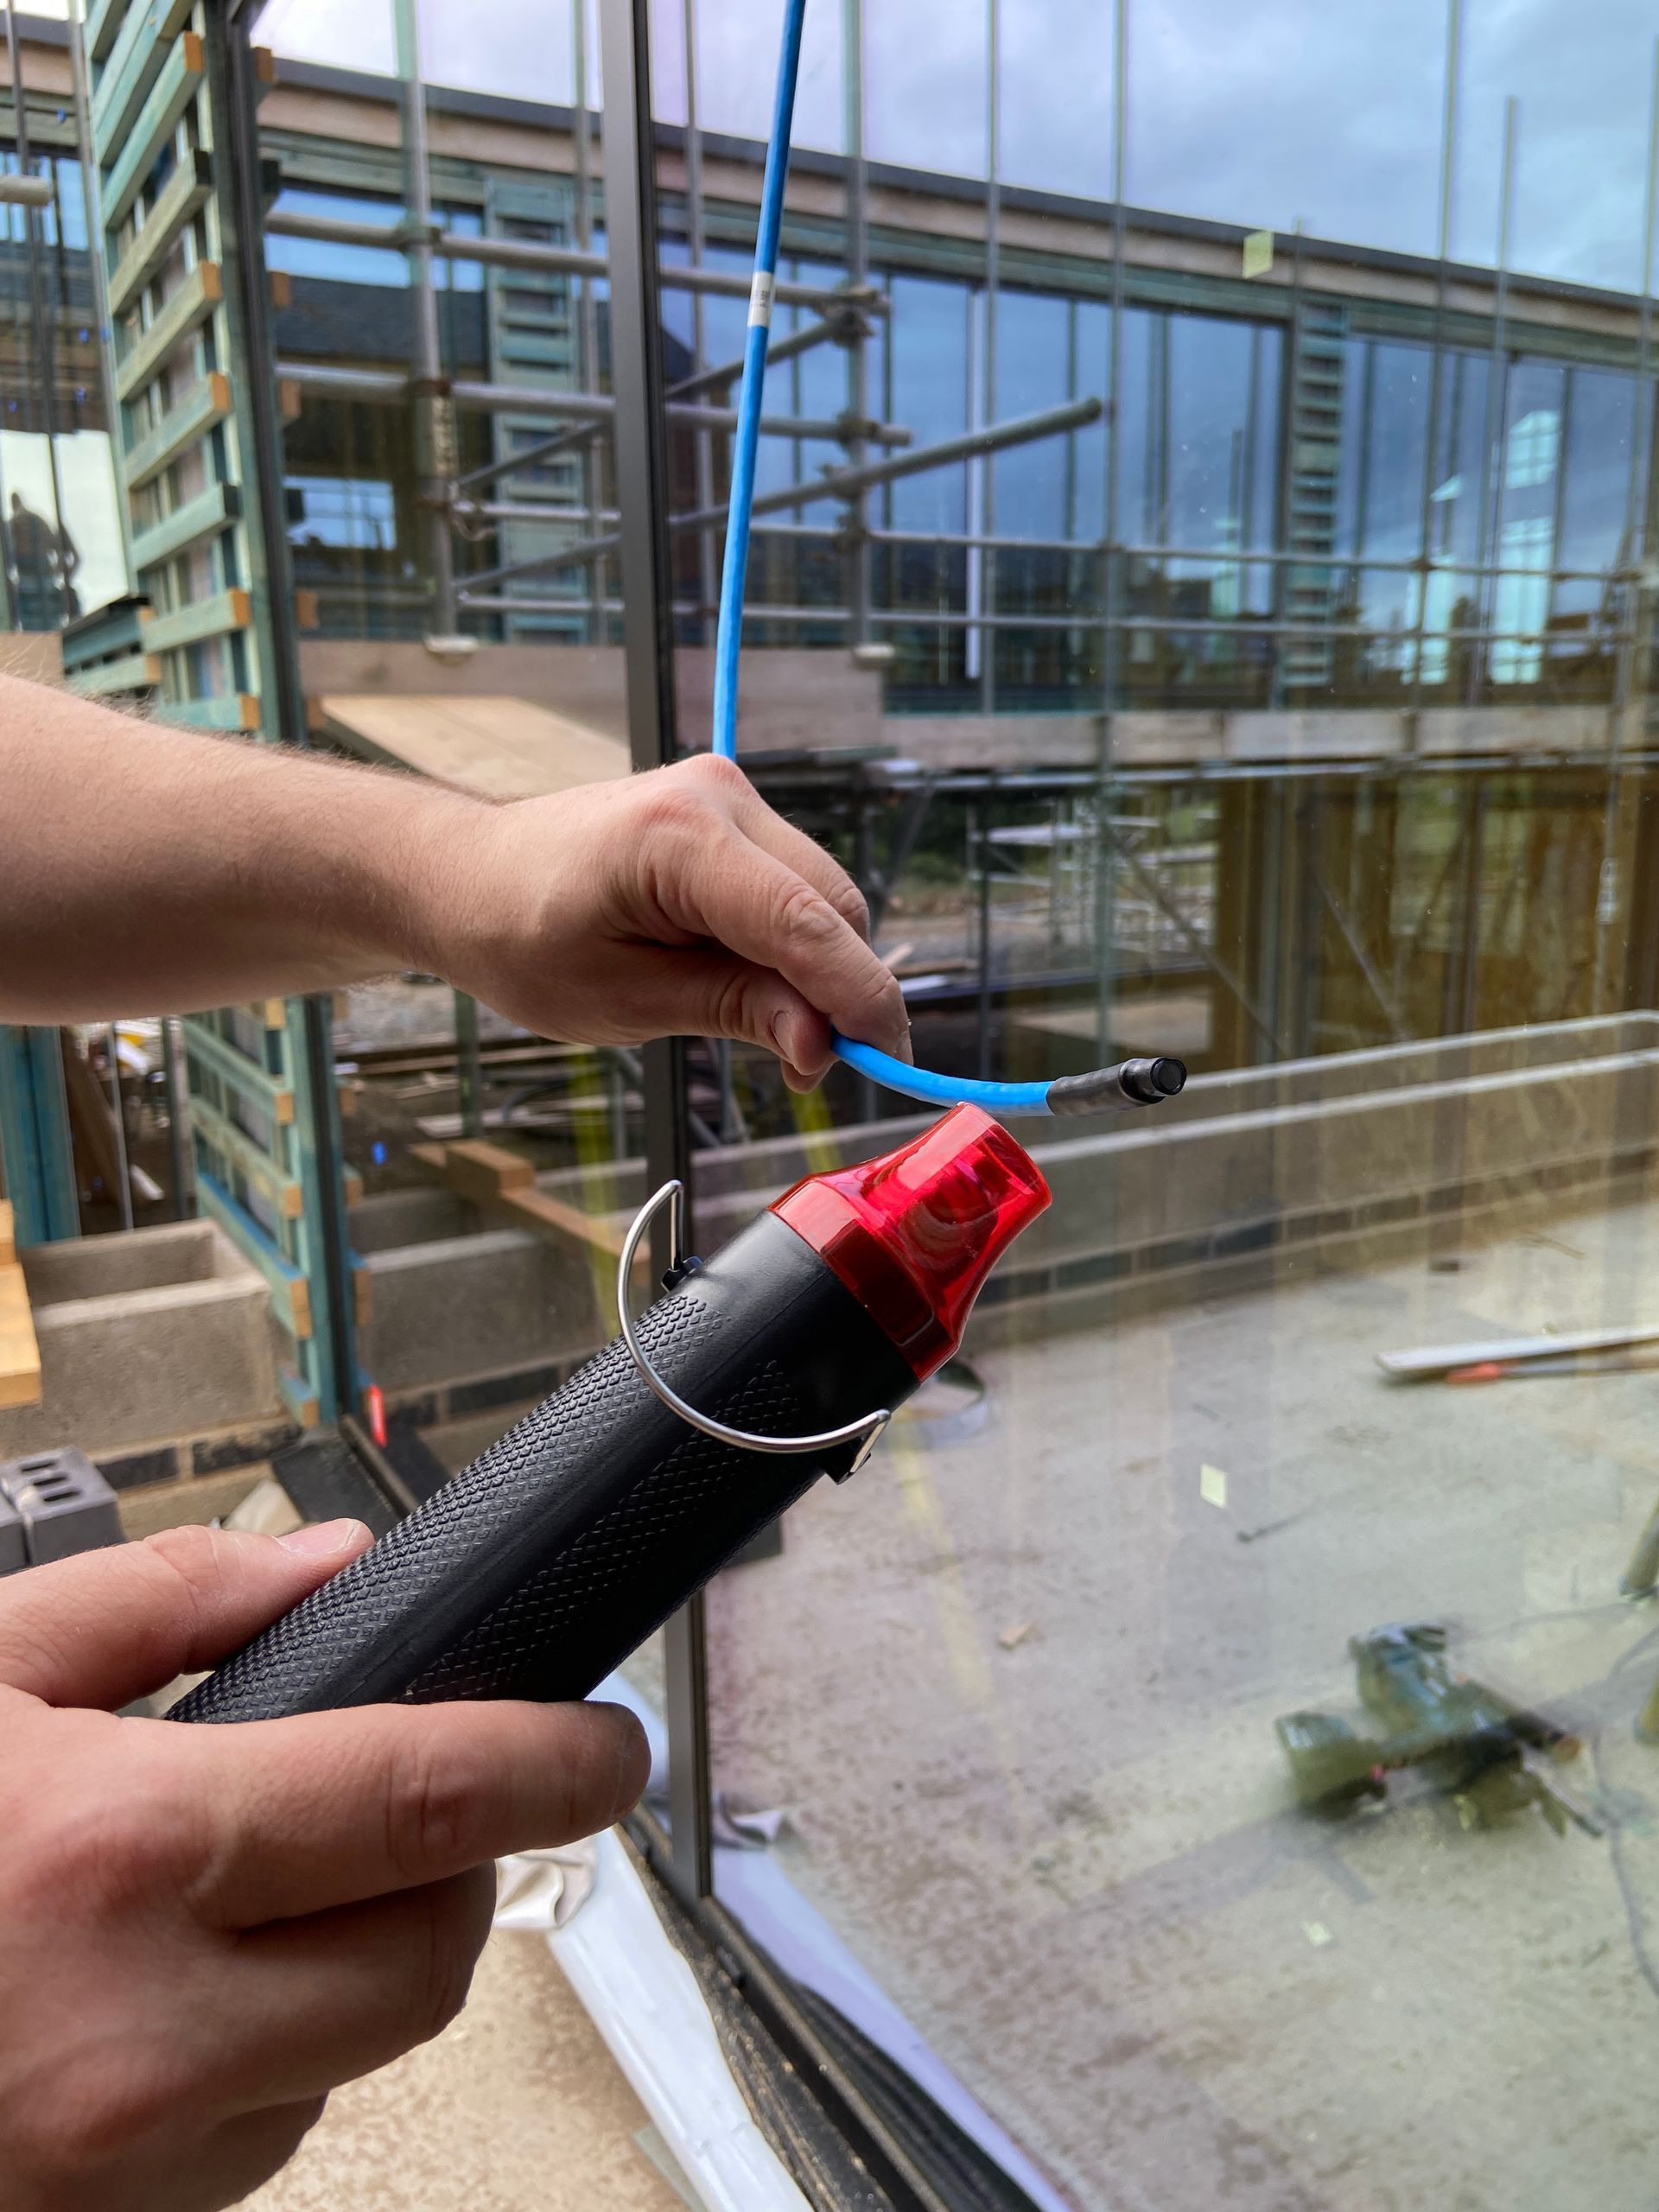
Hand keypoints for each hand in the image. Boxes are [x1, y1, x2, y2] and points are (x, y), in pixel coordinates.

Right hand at [0, 1523, 647, 2211]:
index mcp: (118, 1856)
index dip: (554, 1762)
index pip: (429, 1796)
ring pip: (353, 2062)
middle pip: (430, 1956)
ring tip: (246, 1897)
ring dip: (350, 1969)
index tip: (610, 1746)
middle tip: (418, 1809)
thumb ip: (163, 1601)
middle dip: (459, 1873)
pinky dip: (264, 2063)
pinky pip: (259, 2146)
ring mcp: (120, 2170)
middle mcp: (138, 2036)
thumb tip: (331, 1567)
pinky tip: (171, 1999)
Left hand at [421, 752, 912, 1089]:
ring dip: (821, 971)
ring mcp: (727, 794)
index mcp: (677, 838)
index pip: (804, 923)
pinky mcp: (729, 810)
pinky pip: (795, 884)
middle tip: (809, 1071)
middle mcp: (716, 796)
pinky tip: (761, 990)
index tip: (886, 1063)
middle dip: (843, 993)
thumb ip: (733, 1011)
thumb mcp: (623, 1000)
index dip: (857, 999)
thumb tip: (823, 1043)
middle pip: (832, 906)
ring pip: (824, 897)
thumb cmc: (521, 938)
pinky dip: (797, 944)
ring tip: (776, 1036)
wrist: (468, 875)